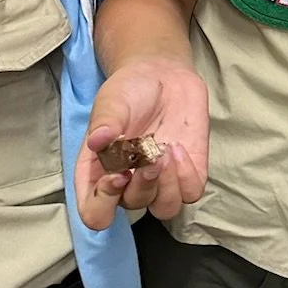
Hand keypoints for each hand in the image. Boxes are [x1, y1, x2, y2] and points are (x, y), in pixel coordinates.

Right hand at [75, 57, 208, 229]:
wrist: (161, 74)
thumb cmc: (128, 92)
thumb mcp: (110, 102)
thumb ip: (104, 122)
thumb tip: (97, 141)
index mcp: (99, 174)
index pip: (95, 213)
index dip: (105, 204)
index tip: (118, 175)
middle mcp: (128, 183)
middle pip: (133, 206)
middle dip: (143, 185)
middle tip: (149, 156)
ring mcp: (160, 180)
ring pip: (165, 208)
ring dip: (167, 185)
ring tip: (166, 152)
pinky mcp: (188, 172)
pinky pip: (191, 193)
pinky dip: (187, 176)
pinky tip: (178, 148)